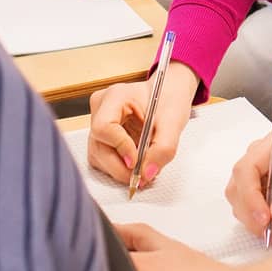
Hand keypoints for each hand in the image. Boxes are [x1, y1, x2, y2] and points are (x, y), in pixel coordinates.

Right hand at [86, 63, 198, 185]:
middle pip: (98, 146)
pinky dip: (119, 166)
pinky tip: (137, 163)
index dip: (119, 148)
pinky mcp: (101, 136)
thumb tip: (147, 174)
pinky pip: (103, 158)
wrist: (167, 94)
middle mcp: (101, 108)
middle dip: (120, 167)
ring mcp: (97, 122)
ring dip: (120, 169)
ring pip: (98, 156)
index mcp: (115, 96)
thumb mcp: (173, 121)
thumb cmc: (168, 99)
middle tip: (143, 177)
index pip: (104, 127)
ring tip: (144, 168)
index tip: (137, 162)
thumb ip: (163, 148)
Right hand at [225, 132, 271, 245]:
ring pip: (244, 205)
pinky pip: (255, 213)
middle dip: (256, 217)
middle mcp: (263, 157)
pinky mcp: (264, 191)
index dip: (249, 197)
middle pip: (239, 189)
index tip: (265, 219)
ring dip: (264, 225)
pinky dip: (271, 226)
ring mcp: (261, 175)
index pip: (246, 170)